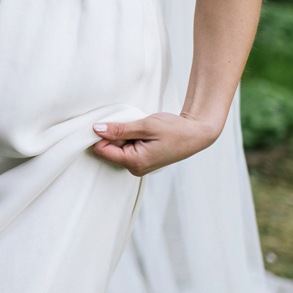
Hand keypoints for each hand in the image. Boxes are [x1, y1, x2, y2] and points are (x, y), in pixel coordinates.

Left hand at [91, 113, 221, 175]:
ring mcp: (138, 166)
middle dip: (115, 135)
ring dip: (124, 135)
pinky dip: (130, 138)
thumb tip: (96, 129)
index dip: (103, 135)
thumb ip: (119, 129)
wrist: (196, 134)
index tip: (116, 124)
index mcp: (135, 162)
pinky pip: (126, 148)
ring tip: (142, 131)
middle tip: (135, 127)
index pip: (102, 150)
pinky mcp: (141, 161)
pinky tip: (144, 135)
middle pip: (108, 149)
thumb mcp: (146, 125)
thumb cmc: (175, 130)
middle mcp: (135, 168)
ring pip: (117, 148)